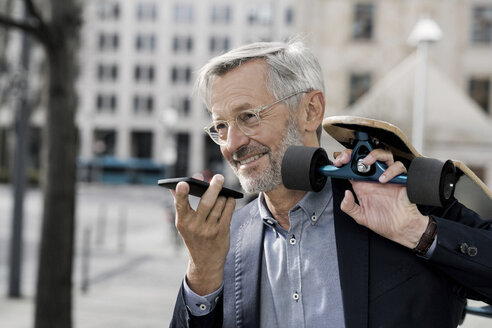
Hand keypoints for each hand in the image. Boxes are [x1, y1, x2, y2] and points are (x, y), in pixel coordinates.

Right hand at [172, 174, 235, 294]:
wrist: (205, 261)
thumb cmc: (194, 236)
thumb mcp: (184, 224)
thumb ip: (181, 205)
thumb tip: (174, 187)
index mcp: (183, 222)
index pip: (180, 205)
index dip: (181, 194)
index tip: (183, 183)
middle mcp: (195, 226)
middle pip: (207, 202)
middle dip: (214, 187)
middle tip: (218, 177)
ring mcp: (210, 230)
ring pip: (220, 204)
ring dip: (222, 195)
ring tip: (222, 191)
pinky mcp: (222, 232)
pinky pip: (228, 211)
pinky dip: (230, 202)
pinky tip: (229, 199)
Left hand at [333, 149, 428, 248]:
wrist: (402, 229)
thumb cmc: (384, 222)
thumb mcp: (361, 217)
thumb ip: (349, 207)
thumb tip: (345, 193)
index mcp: (363, 186)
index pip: (353, 168)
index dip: (346, 161)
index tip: (339, 162)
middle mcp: (375, 179)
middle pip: (367, 157)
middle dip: (356, 153)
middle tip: (349, 158)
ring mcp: (388, 178)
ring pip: (384, 156)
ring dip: (374, 155)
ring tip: (367, 162)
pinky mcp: (401, 180)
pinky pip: (399, 168)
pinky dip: (391, 170)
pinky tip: (383, 179)